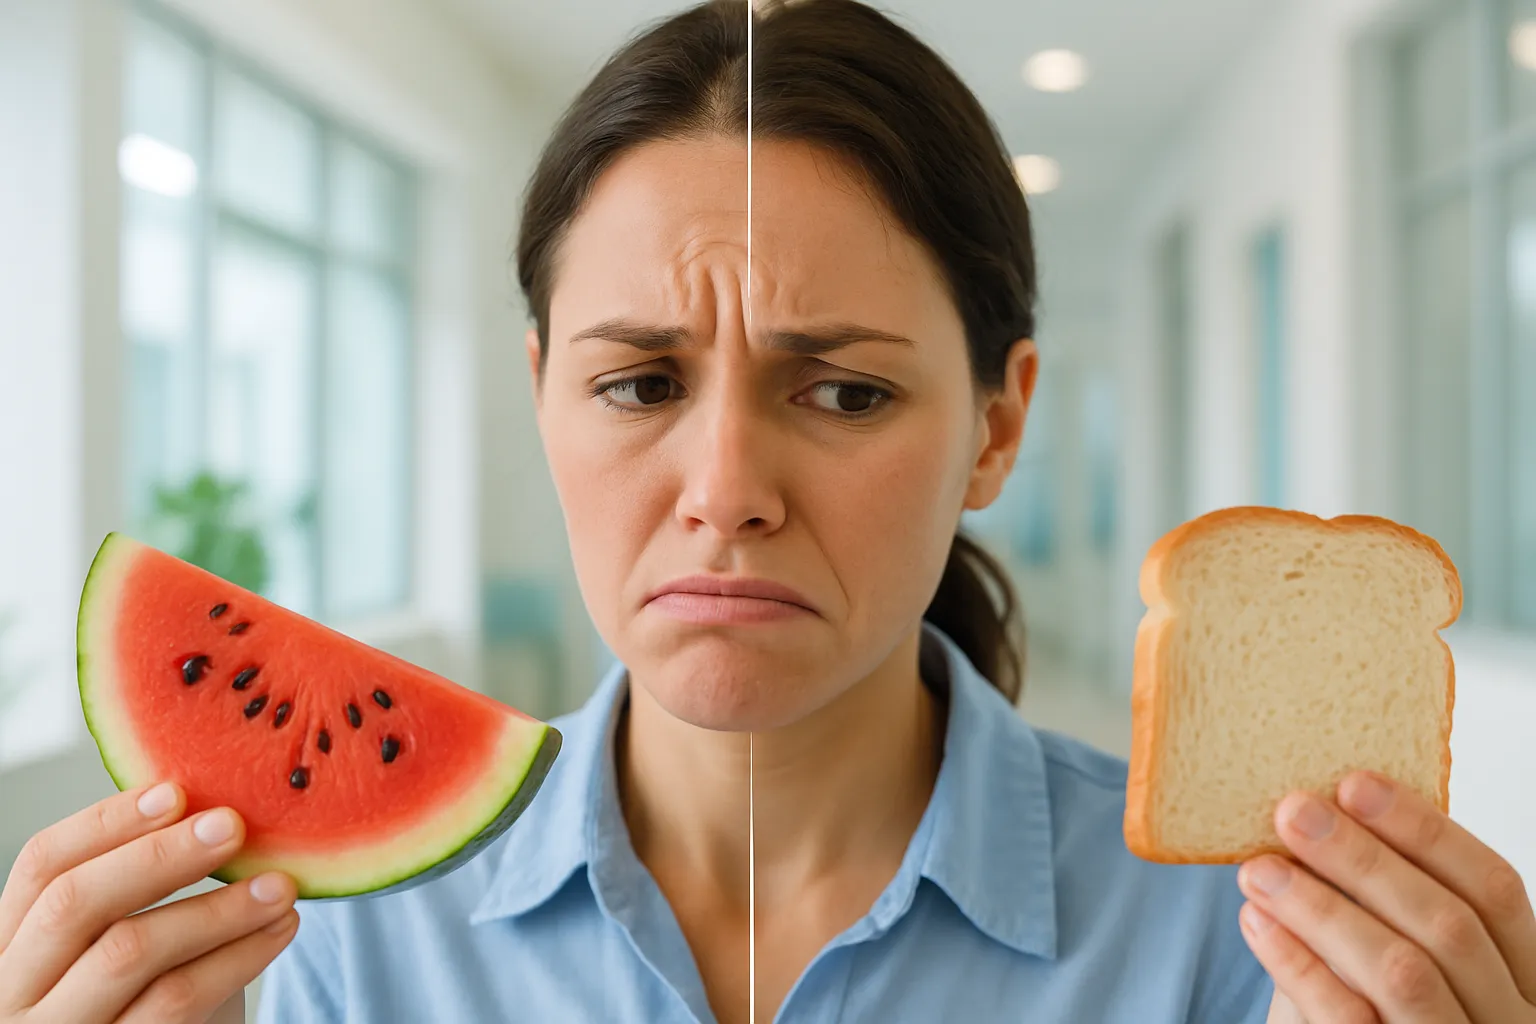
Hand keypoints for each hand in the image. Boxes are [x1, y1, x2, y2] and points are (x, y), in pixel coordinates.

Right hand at [0, 782, 298, 1022]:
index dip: (106, 822)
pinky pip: (176, 1000)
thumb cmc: (143, 999)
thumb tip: (206, 803)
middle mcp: (14, 991)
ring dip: (218, 910)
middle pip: (76, 903)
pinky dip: (237, 958)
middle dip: (160, 856)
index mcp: (11, 943)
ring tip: (279, 886)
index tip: (175, 792)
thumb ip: (142, 884)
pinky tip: (278, 930)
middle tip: (232, 826)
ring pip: (130, 951)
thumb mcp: (120, 940)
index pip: (41, 865)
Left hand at [1235, 771, 1535, 1022]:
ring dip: (1323, 908)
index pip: (1494, 888)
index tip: (1354, 783)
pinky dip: (1299, 965)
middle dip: (1365, 859)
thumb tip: (1322, 806)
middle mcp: (1504, 1015)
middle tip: (1293, 812)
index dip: (1426, 831)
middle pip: (1449, 926)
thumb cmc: (1365, 1006)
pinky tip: (1257, 922)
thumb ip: (1379, 895)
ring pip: (1404, 971)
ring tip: (1259, 870)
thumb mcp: (1388, 944)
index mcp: (1519, 970)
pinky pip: (1349, 1018)